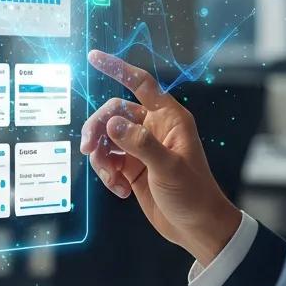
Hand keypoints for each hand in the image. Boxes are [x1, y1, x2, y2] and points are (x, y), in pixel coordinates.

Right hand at [80, 49, 240, 265]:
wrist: (196, 228)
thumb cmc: (194, 194)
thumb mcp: (168, 168)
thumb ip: (139, 143)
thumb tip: (112, 124)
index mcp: (169, 118)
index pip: (141, 84)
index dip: (117, 68)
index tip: (94, 57)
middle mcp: (153, 128)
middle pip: (114, 114)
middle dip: (98, 130)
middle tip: (89, 149)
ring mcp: (140, 148)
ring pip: (106, 138)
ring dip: (101, 157)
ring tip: (110, 178)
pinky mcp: (131, 167)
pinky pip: (107, 160)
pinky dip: (107, 174)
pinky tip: (120, 190)